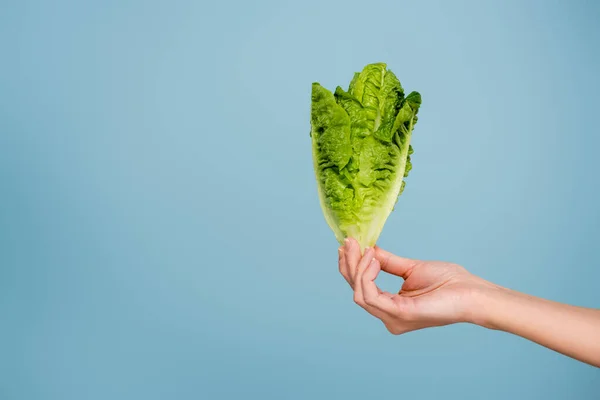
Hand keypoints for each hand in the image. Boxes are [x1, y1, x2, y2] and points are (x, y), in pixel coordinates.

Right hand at [338, 238, 494, 334]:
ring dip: (357, 267)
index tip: (348, 244)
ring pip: (359, 293)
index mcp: (392, 308)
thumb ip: (387, 262)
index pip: (361, 289)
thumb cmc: (449, 283)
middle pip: (355, 291)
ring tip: (364, 248)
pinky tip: (373, 258)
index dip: (351, 267)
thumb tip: (368, 249)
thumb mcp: (411, 268)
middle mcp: (389, 317)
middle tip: (348, 242)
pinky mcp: (399, 314)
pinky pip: (370, 294)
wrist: (472, 293)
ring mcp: (392, 318)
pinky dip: (367, 274)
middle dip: (349, 264)